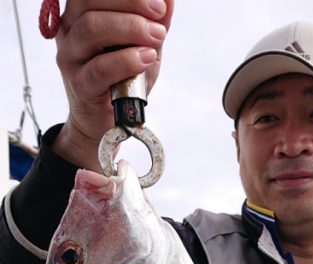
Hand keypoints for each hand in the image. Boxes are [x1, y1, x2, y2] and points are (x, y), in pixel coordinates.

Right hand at [52, 0, 173, 169]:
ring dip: (131, 28)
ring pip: (92, 28)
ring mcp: (71, 56)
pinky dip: (127, 60)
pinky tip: (146, 59)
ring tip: (156, 37)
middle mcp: (70, 28)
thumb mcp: (144, 45)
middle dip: (132, 3)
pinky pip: (100, 67)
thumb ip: (155, 22)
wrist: (107, 121)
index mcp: (82, 12)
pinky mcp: (79, 84)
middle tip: (160, 16)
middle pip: (92, 1)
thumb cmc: (123, 78)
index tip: (159, 3)